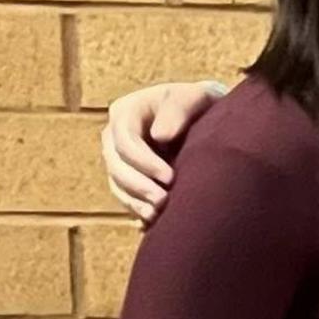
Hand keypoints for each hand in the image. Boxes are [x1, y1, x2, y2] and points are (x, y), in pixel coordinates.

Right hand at [100, 81, 224, 224]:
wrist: (203, 117)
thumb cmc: (198, 103)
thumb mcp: (194, 96)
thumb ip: (178, 110)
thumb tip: (160, 136)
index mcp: (126, 111)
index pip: (125, 140)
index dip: (144, 161)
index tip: (170, 177)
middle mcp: (115, 135)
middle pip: (116, 166)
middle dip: (139, 186)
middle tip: (163, 202)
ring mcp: (118, 158)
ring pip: (117, 185)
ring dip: (136, 202)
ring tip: (157, 215)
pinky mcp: (127, 177)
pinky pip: (125, 196)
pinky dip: (137, 209)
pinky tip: (152, 221)